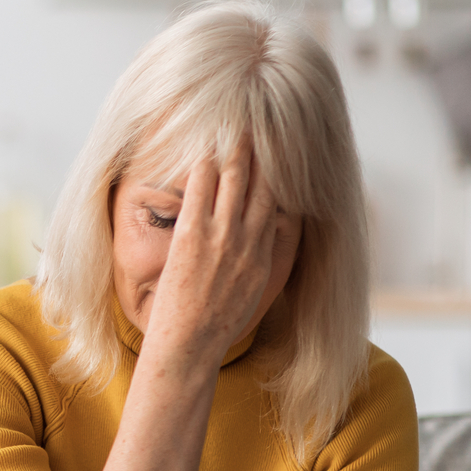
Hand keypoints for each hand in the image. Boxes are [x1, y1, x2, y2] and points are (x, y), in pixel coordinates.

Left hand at [149, 146, 280, 361]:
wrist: (191, 345)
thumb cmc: (215, 324)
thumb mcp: (253, 291)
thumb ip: (263, 260)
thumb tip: (271, 237)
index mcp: (263, 254)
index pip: (277, 203)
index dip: (278, 175)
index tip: (279, 153)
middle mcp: (247, 241)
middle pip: (261, 185)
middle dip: (263, 153)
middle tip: (262, 125)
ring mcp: (221, 237)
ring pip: (234, 181)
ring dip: (235, 151)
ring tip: (235, 127)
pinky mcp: (192, 237)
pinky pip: (200, 192)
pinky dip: (203, 166)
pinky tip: (202, 148)